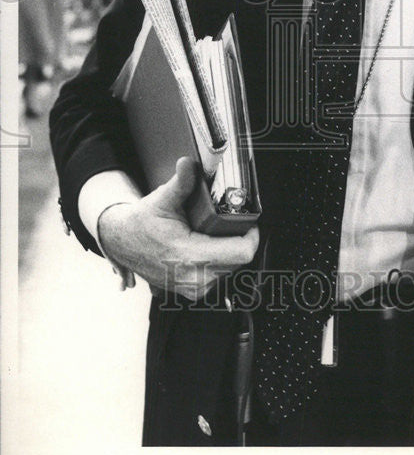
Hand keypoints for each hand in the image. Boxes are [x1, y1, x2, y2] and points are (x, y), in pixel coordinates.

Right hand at [97, 157, 259, 301]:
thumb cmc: (141, 223)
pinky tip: (209, 245)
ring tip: (216, 233)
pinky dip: (220, 259)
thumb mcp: (162, 199)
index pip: (241, 253)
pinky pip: (221, 274)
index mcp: (189, 257)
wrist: (122, 243)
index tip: (249, 221)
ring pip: (232, 268)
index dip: (251, 234)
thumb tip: (188, 164)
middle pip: (240, 260)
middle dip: (239, 239)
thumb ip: (181, 183)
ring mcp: (194, 288)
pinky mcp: (193, 290)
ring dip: (230, 249)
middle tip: (230, 221)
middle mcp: (194, 278)